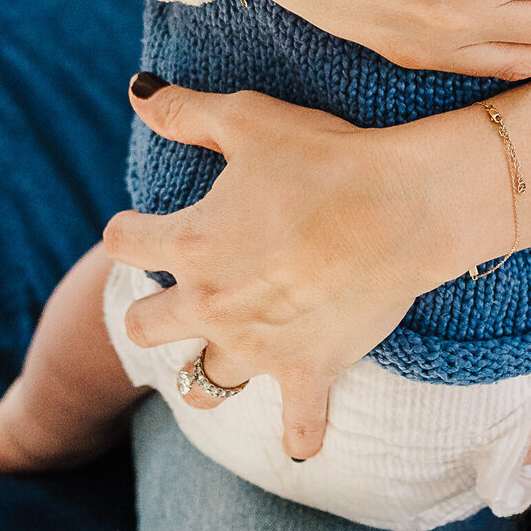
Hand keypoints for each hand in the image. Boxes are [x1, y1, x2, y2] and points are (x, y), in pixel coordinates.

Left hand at [105, 72, 530, 456]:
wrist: (406, 204)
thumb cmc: (328, 154)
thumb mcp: (250, 118)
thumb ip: (185, 111)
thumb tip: (137, 94)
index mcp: (189, 244)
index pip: (124, 242)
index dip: (131, 228)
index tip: (145, 224)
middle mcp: (210, 305)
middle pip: (142, 328)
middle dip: (154, 308)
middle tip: (186, 290)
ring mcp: (257, 348)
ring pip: (202, 386)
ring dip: (207, 369)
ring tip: (227, 348)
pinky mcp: (309, 372)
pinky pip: (299, 428)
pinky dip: (299, 434)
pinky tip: (299, 436)